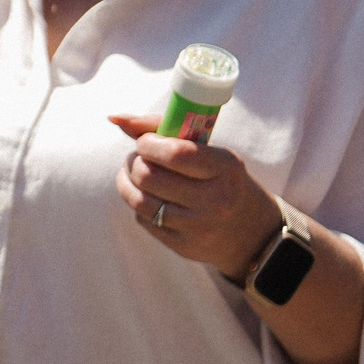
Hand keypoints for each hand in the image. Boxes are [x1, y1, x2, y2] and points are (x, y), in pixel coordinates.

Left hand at [109, 114, 281, 276]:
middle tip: (139, 157)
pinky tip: (150, 196)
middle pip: (148, 175)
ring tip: (136, 173)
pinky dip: (138, 202)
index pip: (175, 153)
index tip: (144, 142)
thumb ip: (163, 128)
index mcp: (226, 168)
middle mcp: (216, 200)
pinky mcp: (183, 245)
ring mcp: (199, 226)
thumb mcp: (207, 150)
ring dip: (128, 181)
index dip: (148, 144)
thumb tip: (114, 118)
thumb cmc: (219, 177)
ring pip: (139, 199)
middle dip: (134, 161)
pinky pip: (143, 218)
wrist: (249, 230)